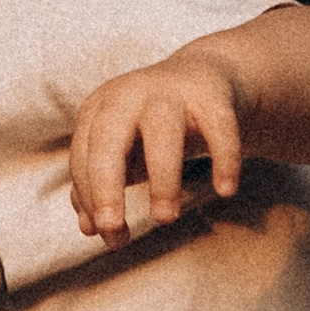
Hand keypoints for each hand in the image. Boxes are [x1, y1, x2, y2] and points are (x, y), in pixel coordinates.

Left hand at [70, 48, 244, 241]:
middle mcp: (129, 95)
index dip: (91, 197)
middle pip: (108, 140)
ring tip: (164, 218)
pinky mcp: (212, 94)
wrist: (207, 78)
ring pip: (163, 133)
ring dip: (162, 178)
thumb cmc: (154, 126)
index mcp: (100, 109)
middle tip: (113, 228)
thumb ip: (100, 187)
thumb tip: (89, 228)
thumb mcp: (124, 152)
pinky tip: (225, 191)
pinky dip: (225, 159)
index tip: (108, 233)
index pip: (85, 156)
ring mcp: (171, 91)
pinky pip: (219, 128)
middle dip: (106, 185)